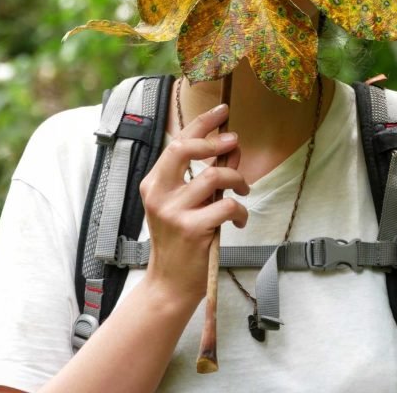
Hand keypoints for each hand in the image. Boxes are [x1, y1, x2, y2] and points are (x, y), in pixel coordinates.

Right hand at [139, 101, 248, 306]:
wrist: (169, 286)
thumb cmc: (179, 242)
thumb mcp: (186, 204)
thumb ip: (206, 176)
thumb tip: (232, 148)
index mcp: (154, 184)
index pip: (176, 143)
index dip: (201, 123)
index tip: (221, 111)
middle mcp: (159, 194)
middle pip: (184, 149)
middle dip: (214, 141)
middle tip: (235, 140)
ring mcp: (173, 212)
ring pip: (213, 177)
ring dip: (236, 179)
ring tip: (242, 190)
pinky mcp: (192, 229)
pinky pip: (226, 206)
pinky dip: (240, 210)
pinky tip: (239, 219)